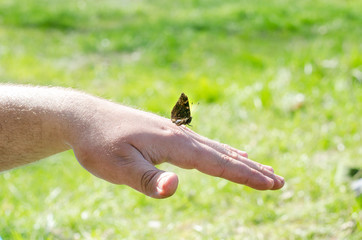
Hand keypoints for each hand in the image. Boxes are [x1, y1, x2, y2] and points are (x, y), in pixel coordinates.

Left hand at [69, 98, 284, 198]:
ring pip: (216, 149)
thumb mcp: (117, 167)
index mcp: (173, 144)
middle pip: (224, 155)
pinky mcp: (167, 135)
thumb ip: (147, 179)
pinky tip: (227, 151)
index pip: (218, 164)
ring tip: (261, 168)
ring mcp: (174, 133)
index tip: (272, 184)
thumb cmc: (98, 144)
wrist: (84, 116)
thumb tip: (175, 187)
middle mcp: (179, 136)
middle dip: (252, 170)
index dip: (246, 176)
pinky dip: (223, 152)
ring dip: (241, 161)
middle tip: (279, 181)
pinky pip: (204, 145)